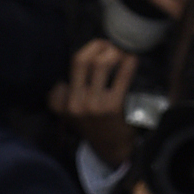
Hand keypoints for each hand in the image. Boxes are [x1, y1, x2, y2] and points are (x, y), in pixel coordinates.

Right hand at [51, 38, 138, 165]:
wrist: (111, 148)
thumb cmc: (93, 124)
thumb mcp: (71, 112)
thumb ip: (68, 91)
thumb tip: (83, 60)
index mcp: (62, 103)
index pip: (65, 70)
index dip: (85, 52)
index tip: (96, 50)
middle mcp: (75, 103)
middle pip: (81, 60)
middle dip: (97, 45)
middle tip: (109, 44)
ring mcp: (93, 105)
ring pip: (100, 63)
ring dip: (113, 51)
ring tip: (120, 51)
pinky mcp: (112, 107)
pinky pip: (122, 75)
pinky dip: (128, 62)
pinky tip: (132, 58)